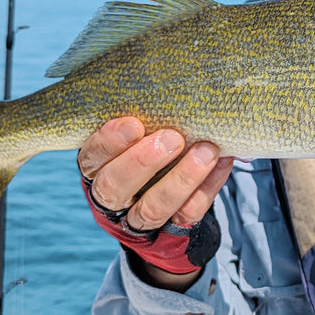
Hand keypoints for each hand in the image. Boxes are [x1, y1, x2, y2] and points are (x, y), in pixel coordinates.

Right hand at [77, 117, 232, 288]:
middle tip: (172, 138)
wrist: (166, 198)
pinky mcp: (172, 230)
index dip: (108, 143)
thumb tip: (169, 83)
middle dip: (142, 161)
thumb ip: (144, 116)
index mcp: (97, 168)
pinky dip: (208, 187)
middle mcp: (112, 197)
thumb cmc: (148, 146)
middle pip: (115, 187)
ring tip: (206, 151)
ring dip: (182, 178)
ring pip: (153, 207)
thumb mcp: (136, 132)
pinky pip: (189, 213)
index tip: (133, 124)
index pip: (91, 158)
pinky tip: (223, 162)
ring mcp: (140, 218)